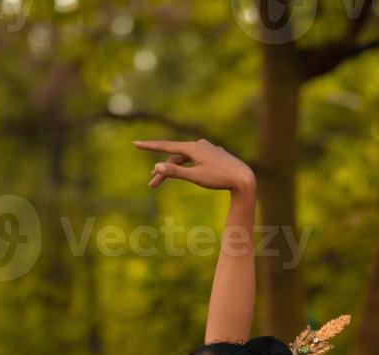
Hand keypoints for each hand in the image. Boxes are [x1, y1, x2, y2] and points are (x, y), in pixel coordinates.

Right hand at [132, 138, 254, 191]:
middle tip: (152, 185)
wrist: (243, 178)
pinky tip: (189, 173)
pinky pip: (195, 159)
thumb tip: (156, 167)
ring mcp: (207, 149)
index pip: (166, 147)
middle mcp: (199, 145)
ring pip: (185, 158)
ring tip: (164, 181)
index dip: (150, 147)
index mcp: (193, 148)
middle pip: (174, 157)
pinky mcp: (213, 155)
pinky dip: (186, 166)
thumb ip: (176, 172)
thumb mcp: (195, 177)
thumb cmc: (220, 178)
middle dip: (162, 171)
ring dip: (174, 169)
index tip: (135, 143)